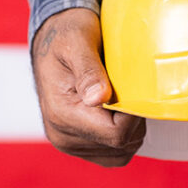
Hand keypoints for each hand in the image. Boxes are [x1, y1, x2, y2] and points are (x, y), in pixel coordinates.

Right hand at [30, 8, 144, 166]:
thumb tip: (97, 98)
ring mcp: (68, 143)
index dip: (135, 114)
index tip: (135, 88)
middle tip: (125, 88)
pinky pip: (113, 154)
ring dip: (129, 127)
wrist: (52, 38)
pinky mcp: (77, 145)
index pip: (116, 134)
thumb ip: (88, 69)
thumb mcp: (77, 40)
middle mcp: (61, 135)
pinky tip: (117, 111)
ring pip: (121, 151)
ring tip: (118, 97)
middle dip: (133, 119)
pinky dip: (122, 136)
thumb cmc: (66, 34)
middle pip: (121, 144)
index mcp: (61, 113)